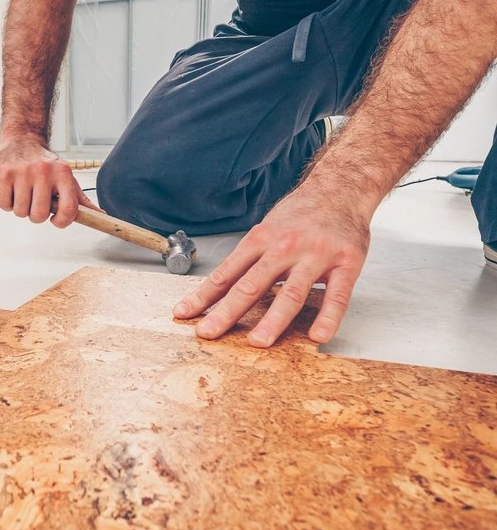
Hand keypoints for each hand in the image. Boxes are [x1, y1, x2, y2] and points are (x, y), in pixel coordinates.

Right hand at [0, 138, 101, 227]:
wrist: (22, 138)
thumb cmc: (46, 164)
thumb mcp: (66, 178)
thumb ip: (80, 199)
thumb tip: (101, 215)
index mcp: (63, 173)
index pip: (68, 209)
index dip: (61, 221)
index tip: (55, 220)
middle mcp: (44, 171)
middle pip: (39, 215)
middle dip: (36, 215)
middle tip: (35, 203)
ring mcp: (22, 171)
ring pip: (20, 212)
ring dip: (20, 208)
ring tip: (23, 194)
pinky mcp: (3, 172)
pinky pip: (3, 204)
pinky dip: (6, 203)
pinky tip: (11, 191)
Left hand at [173, 183, 370, 345]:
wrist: (341, 187)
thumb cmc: (299, 214)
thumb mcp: (266, 230)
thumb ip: (247, 260)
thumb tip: (218, 290)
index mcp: (260, 239)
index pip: (226, 273)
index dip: (203, 295)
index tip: (183, 313)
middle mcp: (284, 247)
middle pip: (252, 284)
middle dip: (227, 311)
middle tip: (209, 332)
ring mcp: (316, 255)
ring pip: (292, 292)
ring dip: (274, 319)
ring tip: (258, 341)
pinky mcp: (346, 262)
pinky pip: (337, 295)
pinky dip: (328, 317)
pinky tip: (317, 336)